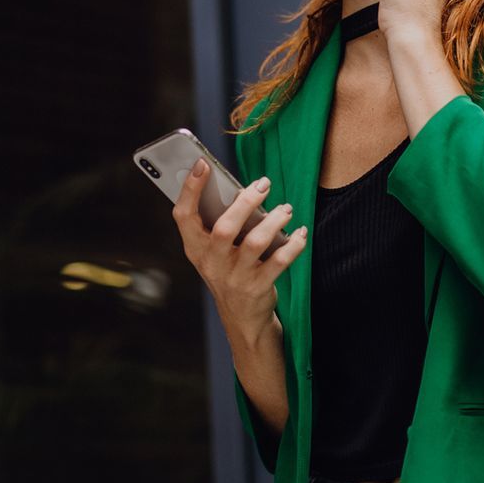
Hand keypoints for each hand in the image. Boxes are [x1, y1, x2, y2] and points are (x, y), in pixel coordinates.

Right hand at [169, 158, 305, 344]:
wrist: (242, 318)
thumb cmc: (229, 270)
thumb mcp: (214, 251)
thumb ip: (219, 223)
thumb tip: (241, 189)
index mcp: (195, 248)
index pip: (183, 216)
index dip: (190, 189)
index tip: (202, 164)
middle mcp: (211, 262)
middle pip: (224, 228)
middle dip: (245, 202)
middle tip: (263, 184)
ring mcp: (234, 277)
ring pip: (255, 243)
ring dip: (274, 221)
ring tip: (286, 208)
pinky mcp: (257, 288)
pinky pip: (278, 262)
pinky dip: (293, 245)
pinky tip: (300, 233)